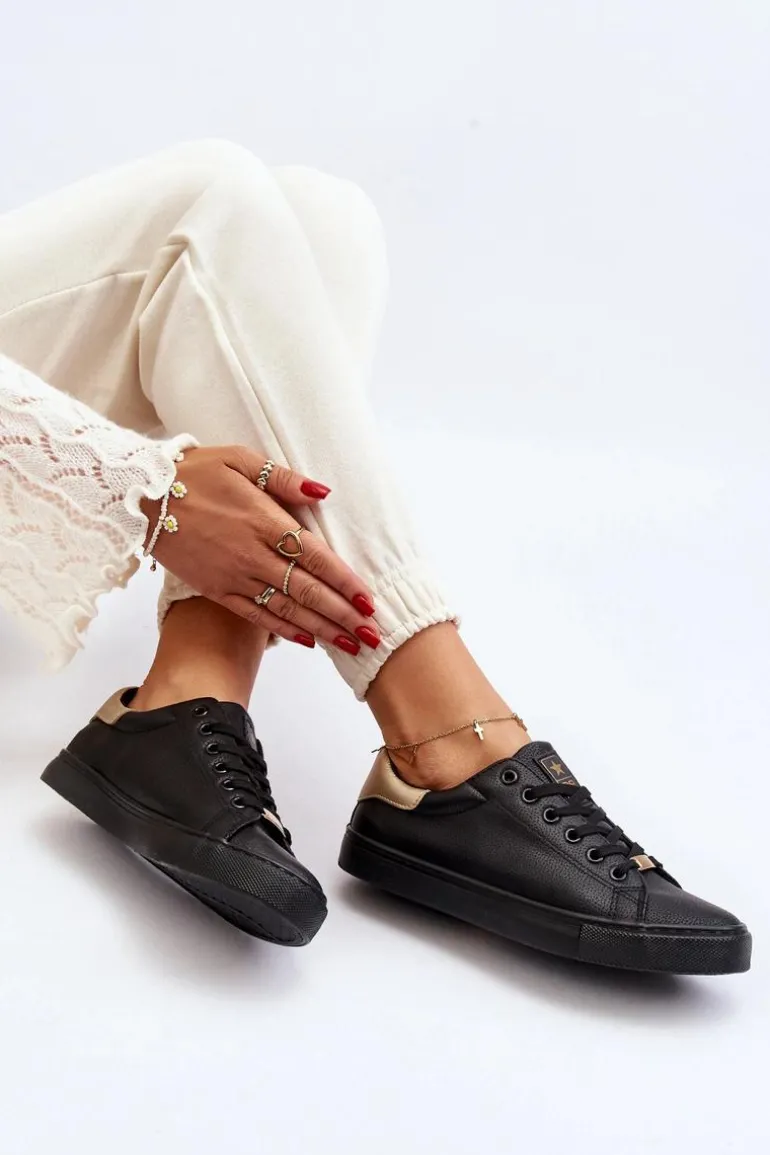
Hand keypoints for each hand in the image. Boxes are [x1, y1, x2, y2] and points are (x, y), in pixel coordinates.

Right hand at [141, 445, 378, 652]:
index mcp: (264, 520)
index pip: (315, 558)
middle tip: (372, 635)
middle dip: (343, 615)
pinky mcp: (215, 589)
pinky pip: (255, 615)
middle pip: (307, 591)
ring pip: (286, 609)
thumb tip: (322, 493)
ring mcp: (233, 576)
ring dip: (321, 629)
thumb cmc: (194, 472)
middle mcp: (253, 554)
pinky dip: (283, 629)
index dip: (345, 582)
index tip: (369, 601)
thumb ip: (284, 479)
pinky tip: (307, 641)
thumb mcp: (240, 459)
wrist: (141, 496)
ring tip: (350, 646)